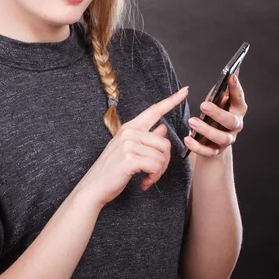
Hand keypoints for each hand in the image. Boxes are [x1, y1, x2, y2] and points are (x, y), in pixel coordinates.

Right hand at [77, 86, 189, 206]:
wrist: (94, 187)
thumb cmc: (112, 170)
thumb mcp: (129, 150)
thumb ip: (147, 138)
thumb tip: (162, 128)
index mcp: (130, 127)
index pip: (154, 110)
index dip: (171, 100)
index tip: (185, 91)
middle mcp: (129, 132)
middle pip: (165, 143)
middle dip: (164, 162)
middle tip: (153, 173)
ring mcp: (128, 144)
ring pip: (162, 157)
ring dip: (158, 172)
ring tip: (146, 178)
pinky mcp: (129, 158)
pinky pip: (155, 166)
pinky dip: (153, 178)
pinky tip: (143, 183)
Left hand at [184, 70, 247, 157]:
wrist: (213, 140)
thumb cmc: (215, 115)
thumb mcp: (218, 101)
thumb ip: (223, 89)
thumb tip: (233, 70)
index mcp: (237, 110)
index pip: (239, 98)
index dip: (236, 88)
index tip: (230, 76)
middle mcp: (236, 125)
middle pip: (231, 121)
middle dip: (218, 113)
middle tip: (203, 105)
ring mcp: (227, 139)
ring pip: (221, 137)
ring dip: (206, 130)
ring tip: (192, 122)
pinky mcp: (216, 151)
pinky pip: (209, 151)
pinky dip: (198, 146)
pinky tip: (187, 139)